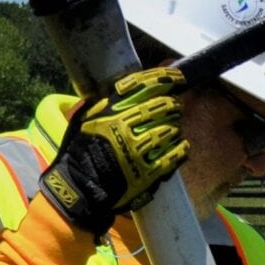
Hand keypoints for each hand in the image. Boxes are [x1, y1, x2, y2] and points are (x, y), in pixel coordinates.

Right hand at [40, 67, 189, 236]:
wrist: (81, 187)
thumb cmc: (80, 153)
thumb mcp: (86, 121)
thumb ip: (105, 104)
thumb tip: (124, 89)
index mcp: (111, 111)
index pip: (143, 86)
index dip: (165, 79)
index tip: (178, 77)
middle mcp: (125, 127)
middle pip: (160, 107)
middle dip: (172, 105)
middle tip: (176, 106)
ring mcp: (138, 150)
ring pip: (169, 130)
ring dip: (174, 127)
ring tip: (174, 128)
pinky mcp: (147, 172)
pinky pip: (172, 156)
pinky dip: (181, 149)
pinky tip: (183, 146)